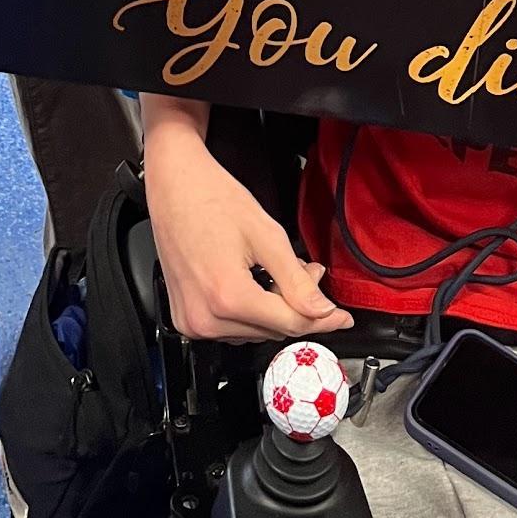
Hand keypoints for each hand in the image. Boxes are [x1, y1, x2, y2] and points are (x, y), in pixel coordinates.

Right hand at [145, 116, 351, 343]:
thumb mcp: (266, 235)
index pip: (290, 324)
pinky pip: (230, 329)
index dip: (323, 319)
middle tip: (307, 272)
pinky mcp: (185, 319)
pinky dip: (248, 311)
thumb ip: (296, 281)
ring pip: (253, 332)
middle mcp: (206, 318)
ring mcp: (192, 322)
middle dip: (296, 305)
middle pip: (272, 329)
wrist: (175, 185)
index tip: (342, 317)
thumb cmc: (212, 199)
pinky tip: (253, 282)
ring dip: (272, 308)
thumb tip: (322, 312)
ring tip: (275, 271)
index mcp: (227, 297)